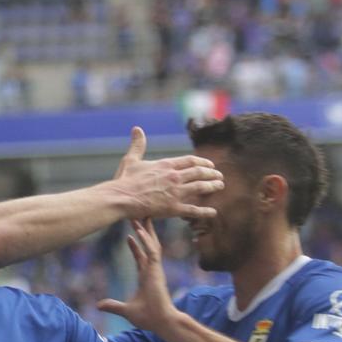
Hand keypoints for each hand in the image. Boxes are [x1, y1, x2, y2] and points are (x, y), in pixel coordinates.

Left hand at [97, 219, 178, 331]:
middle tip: (137, 217)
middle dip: (143, 232)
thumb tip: (99, 306)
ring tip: (139, 216)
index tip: (130, 235)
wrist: (160, 322)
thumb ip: (113, 306)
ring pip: (151, 244)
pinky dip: (145, 241)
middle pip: (147, 246)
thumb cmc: (148, 317)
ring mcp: (155, 269)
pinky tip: (138, 231)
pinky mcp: (157, 271)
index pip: (141, 257)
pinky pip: (151, 252)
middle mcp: (152, 270)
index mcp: (146, 277)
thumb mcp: (126, 310)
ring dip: (144, 231)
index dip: (135, 245)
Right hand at [106, 127, 222, 221]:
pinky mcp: (173, 208)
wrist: (121, 198)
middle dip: (211, 173)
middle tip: (219, 175)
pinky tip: (213, 212)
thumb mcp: (131, 159)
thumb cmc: (124, 180)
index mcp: (166, 165)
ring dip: (213, 186)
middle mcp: (174, 176)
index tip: (210, 164)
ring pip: (201, 187)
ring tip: (220, 186)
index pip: (190, 161)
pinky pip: (193, 210)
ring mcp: (175, 192)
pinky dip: (205, 211)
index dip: (202, 162)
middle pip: (199, 173)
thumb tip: (137, 129)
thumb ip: (137, 144)